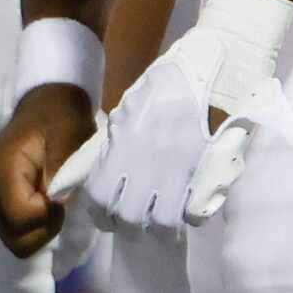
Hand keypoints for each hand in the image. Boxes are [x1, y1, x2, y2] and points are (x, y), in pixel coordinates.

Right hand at [0, 82, 95, 258]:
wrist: (47, 102)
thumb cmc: (60, 118)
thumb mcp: (68, 136)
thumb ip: (61, 170)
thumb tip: (55, 203)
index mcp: (2, 170)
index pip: (20, 219)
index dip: (47, 217)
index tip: (63, 199)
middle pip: (14, 238)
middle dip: (43, 230)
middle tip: (60, 206)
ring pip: (14, 239)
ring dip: (40, 230)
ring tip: (55, 205)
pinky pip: (15, 230)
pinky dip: (34, 227)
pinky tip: (46, 207)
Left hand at [53, 12, 292, 233]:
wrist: (213, 68)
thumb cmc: (166, 86)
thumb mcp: (127, 109)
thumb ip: (105, 146)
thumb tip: (78, 180)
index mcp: (123, 142)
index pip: (101, 196)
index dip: (101, 214)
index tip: (107, 218)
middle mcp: (148, 160)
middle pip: (130, 216)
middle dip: (129, 224)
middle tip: (134, 222)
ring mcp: (179, 169)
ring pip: (162, 221)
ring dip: (160, 224)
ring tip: (161, 218)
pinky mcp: (209, 172)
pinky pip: (194, 213)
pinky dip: (190, 216)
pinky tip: (188, 207)